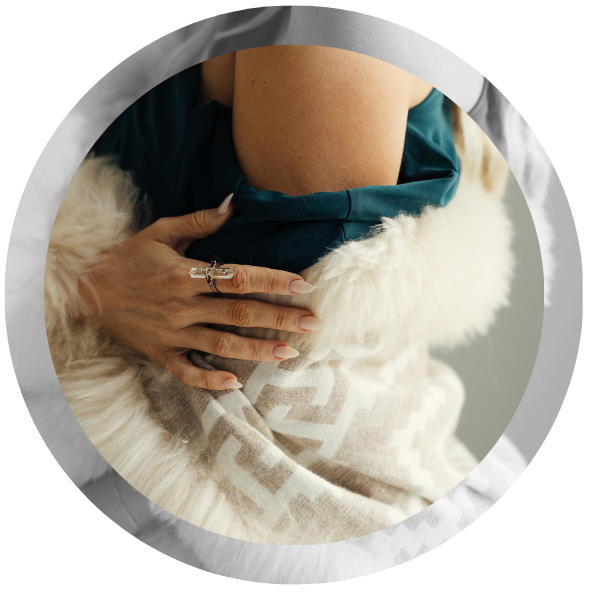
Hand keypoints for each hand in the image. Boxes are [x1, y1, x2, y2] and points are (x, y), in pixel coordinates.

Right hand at [77, 195, 320, 389]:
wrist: (89, 291)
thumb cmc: (130, 258)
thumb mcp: (161, 232)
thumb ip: (200, 221)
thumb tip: (235, 204)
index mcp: (184, 275)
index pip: (239, 277)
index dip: (273, 281)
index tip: (304, 285)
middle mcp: (182, 306)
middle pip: (239, 313)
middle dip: (280, 318)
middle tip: (312, 323)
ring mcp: (172, 334)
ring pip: (222, 345)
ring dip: (257, 350)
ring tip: (289, 353)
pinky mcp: (161, 354)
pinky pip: (188, 372)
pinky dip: (211, 380)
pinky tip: (236, 383)